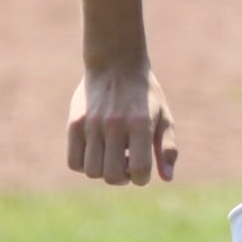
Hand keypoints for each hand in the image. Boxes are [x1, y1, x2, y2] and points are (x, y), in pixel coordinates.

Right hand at [66, 64, 177, 185]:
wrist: (116, 63)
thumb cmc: (145, 94)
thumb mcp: (164, 117)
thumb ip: (167, 148)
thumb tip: (167, 178)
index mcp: (140, 124)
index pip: (139, 170)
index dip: (141, 178)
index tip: (142, 169)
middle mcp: (115, 125)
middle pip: (112, 176)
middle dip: (122, 178)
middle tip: (126, 162)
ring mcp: (92, 124)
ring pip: (92, 172)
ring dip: (103, 171)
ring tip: (112, 156)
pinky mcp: (75, 123)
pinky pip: (74, 162)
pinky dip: (84, 165)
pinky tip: (96, 152)